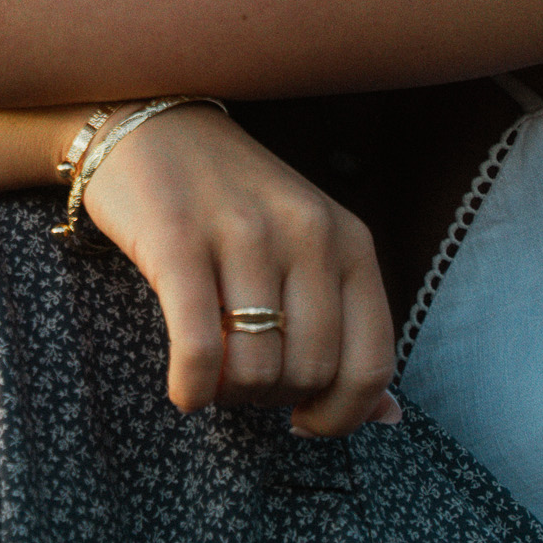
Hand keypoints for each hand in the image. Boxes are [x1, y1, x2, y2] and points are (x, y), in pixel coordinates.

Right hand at [75, 102, 399, 436]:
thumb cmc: (234, 199)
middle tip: (243, 382)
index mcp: (348, 238)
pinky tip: (184, 387)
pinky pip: (200, 349)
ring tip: (212, 376)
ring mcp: (243, 232)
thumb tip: (389, 417)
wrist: (153, 121)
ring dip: (230, 395)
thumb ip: (348, 326)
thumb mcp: (308, 248)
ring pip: (256, 369)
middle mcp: (306, 231)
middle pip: (310, 373)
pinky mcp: (179, 240)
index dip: (342, 414)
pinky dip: (192, 389)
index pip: (371, 361)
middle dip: (274, 399)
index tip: (305, 421)